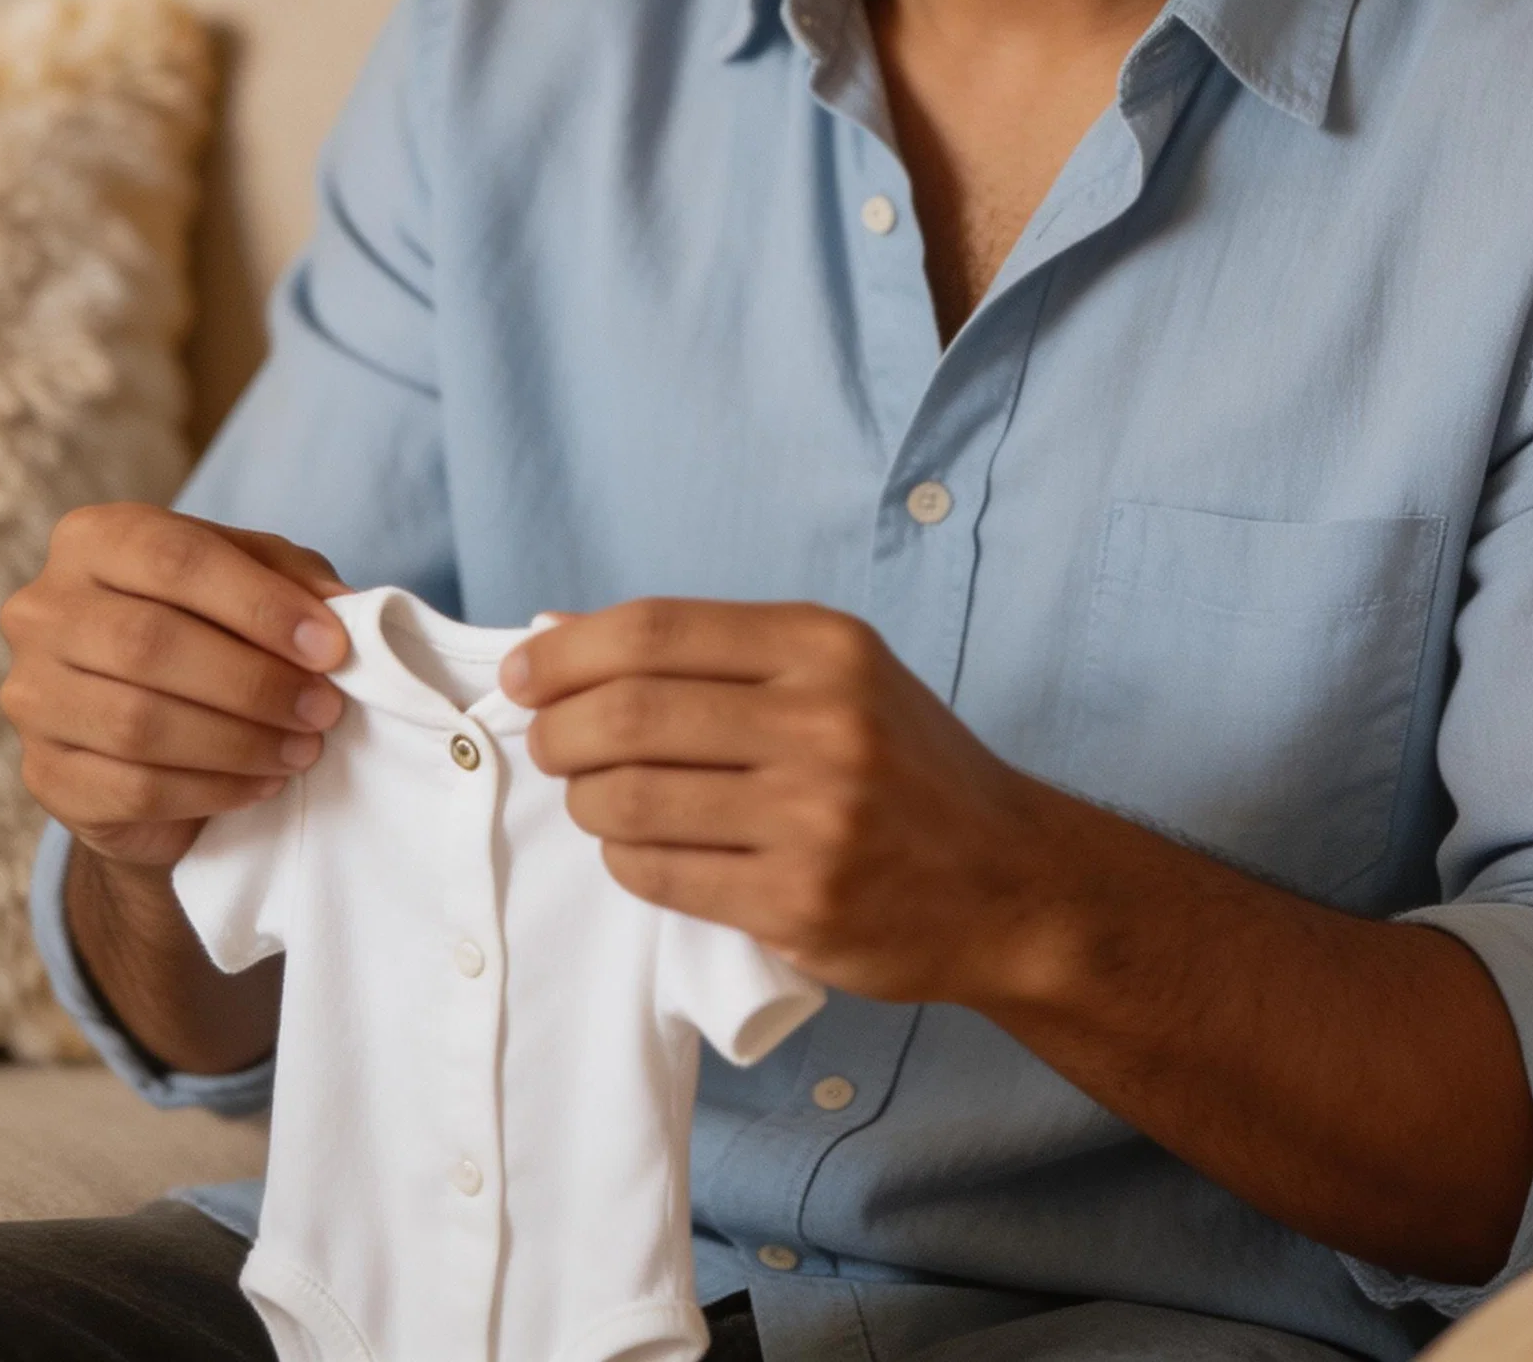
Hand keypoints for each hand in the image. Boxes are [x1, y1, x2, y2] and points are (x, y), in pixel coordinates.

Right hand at [0, 505, 349, 872]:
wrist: (148, 732)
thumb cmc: (208, 631)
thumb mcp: (257, 583)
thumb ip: (295, 581)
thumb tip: (345, 612)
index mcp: (93, 539)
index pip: (175, 559)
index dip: (261, 604)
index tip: (331, 647)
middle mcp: (43, 610)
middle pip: (150, 643)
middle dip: (254, 682)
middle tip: (323, 708)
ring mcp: (31, 695)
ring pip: (139, 723)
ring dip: (240, 741)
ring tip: (302, 748)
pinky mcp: (43, 775)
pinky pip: (132, 789)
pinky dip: (212, 790)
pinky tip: (262, 782)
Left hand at [504, 598, 1035, 1005]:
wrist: (1009, 881)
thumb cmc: (903, 767)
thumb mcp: (833, 675)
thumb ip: (709, 653)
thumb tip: (561, 631)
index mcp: (824, 646)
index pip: (655, 630)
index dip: (568, 650)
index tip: (523, 672)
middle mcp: (823, 721)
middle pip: (630, 712)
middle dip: (560, 728)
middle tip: (548, 742)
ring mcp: (814, 817)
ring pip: (633, 798)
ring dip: (586, 799)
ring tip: (594, 798)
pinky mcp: (800, 902)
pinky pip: (661, 875)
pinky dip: (625, 857)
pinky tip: (635, 846)